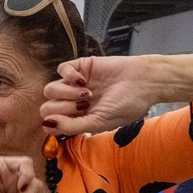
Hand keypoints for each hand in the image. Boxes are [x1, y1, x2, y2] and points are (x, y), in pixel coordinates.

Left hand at [44, 56, 161, 136]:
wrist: (145, 82)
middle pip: (47, 107)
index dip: (54, 124)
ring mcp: (74, 84)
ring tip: (87, 94)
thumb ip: (72, 126)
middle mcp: (73, 102)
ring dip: (65, 93)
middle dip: (62, 108)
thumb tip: (47, 124)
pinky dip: (68, 76)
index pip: (51, 123)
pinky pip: (61, 69)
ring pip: (50, 89)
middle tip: (83, 105)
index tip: (70, 121)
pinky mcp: (80, 66)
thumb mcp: (99, 122)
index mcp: (77, 119)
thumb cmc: (127, 105)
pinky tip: (83, 81)